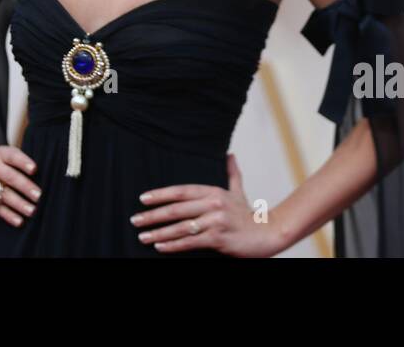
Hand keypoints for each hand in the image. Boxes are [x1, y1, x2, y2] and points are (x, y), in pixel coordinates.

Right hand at [0, 146, 41, 226]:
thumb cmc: (1, 167)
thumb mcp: (8, 159)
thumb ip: (23, 164)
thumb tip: (47, 176)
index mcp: (0, 153)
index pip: (12, 155)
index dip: (23, 162)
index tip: (34, 169)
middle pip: (8, 176)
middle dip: (25, 186)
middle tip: (39, 195)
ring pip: (2, 194)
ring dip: (18, 204)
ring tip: (32, 211)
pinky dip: (8, 215)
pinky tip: (19, 221)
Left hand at [131, 153, 286, 256]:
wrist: (268, 234)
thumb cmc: (248, 215)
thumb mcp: (239, 191)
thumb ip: (232, 173)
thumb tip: (230, 155)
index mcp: (214, 192)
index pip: (181, 191)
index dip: (160, 194)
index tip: (142, 198)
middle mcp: (213, 204)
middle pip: (177, 209)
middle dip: (153, 215)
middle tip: (135, 219)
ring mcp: (216, 221)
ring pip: (181, 227)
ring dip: (159, 233)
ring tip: (143, 236)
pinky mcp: (219, 238)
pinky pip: (191, 242)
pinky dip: (173, 245)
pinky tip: (160, 247)